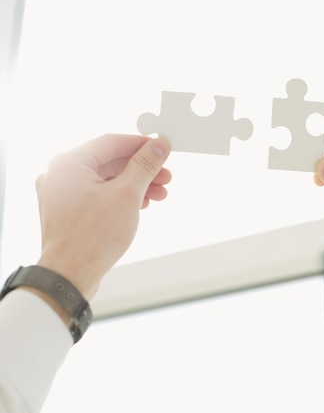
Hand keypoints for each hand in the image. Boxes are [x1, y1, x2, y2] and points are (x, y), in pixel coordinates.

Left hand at [35, 134, 171, 298]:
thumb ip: (145, 166)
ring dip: (134, 184)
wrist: (68, 276)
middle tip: (166, 177)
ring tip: (160, 194)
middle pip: (109, 162)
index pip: (112, 142)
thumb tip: (159, 146)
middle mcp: (60, 175)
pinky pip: (97, 195)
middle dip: (142, 169)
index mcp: (69, 163)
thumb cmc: (92, 236)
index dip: (142, 145)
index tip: (163, 149)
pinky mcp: (67, 212)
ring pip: (105, 180)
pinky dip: (119, 197)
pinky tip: (140, 204)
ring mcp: (61, 195)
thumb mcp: (127, 194)